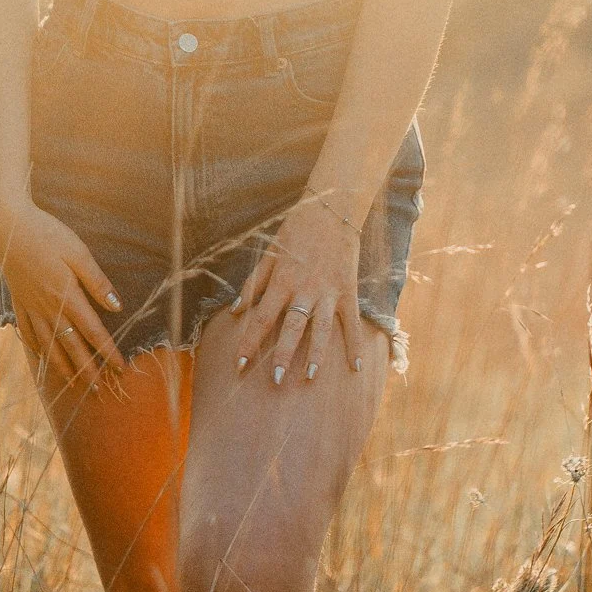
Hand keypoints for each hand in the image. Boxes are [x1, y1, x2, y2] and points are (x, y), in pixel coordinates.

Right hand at [0, 200, 124, 391]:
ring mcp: (30, 306)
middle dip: (87, 370)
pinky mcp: (18, 300)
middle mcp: (48, 308)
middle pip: (71, 346)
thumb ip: (97, 282)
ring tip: (72, 383)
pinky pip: (27, 332)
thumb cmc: (47, 234)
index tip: (120, 368)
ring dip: (62, 366)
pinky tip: (40, 356)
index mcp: (67, 296)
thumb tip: (117, 307)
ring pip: (48, 344)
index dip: (108, 352)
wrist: (7, 225)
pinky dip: (35, 347)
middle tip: (99, 389)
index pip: (93, 332)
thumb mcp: (79, 253)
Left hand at [232, 194, 363, 387]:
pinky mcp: (348, 291)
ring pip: (321, 329)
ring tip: (310, 378)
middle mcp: (304, 290)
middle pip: (291, 328)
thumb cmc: (296, 232)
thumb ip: (253, 283)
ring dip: (316, 355)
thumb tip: (236, 310)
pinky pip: (351, 322)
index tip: (239, 365)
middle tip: (275, 381)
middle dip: (283, 355)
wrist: (332, 211)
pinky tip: (356, 368)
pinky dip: (354, 345)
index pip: (261, 318)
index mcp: (281, 281)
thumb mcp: (269, 253)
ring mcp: (328, 292)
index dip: (249, 343)